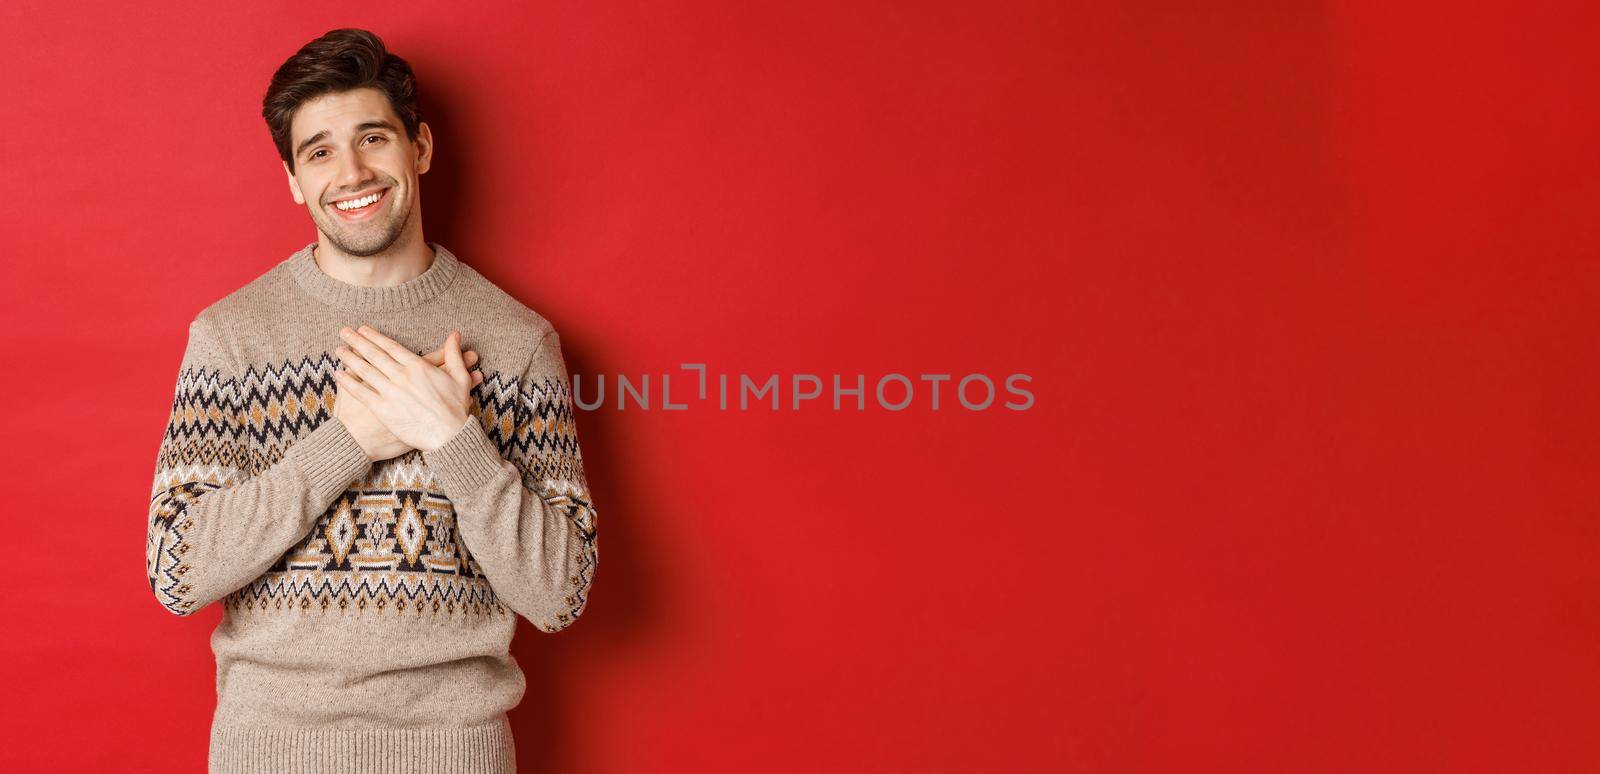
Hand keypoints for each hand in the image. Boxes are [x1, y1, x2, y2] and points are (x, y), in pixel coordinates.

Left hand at [333, 325, 477, 454]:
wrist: (448, 435)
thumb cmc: (455, 408)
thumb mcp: (459, 377)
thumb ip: (453, 354)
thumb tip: (455, 334)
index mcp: (417, 366)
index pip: (391, 347)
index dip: (375, 337)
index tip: (363, 330)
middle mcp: (401, 376)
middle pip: (374, 354)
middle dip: (357, 341)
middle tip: (344, 331)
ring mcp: (390, 392)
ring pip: (365, 370)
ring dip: (349, 358)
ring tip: (338, 349)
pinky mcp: (383, 409)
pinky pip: (361, 393)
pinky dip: (349, 383)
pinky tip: (339, 374)